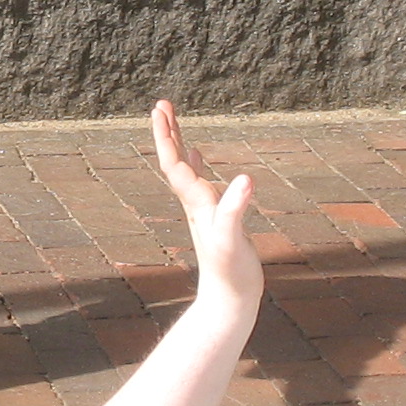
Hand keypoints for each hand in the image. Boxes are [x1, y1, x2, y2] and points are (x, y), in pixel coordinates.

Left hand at [151, 100, 259, 314]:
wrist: (228, 301)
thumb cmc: (230, 274)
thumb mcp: (233, 242)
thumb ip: (235, 212)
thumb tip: (245, 180)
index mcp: (196, 203)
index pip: (174, 164)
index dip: (167, 136)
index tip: (160, 109)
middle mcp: (195, 203)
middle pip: (175, 161)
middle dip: (168, 132)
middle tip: (162, 103)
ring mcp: (202, 210)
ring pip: (185, 169)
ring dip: (179, 143)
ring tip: (173, 120)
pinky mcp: (213, 217)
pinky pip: (200, 182)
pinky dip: (196, 164)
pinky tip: (196, 154)